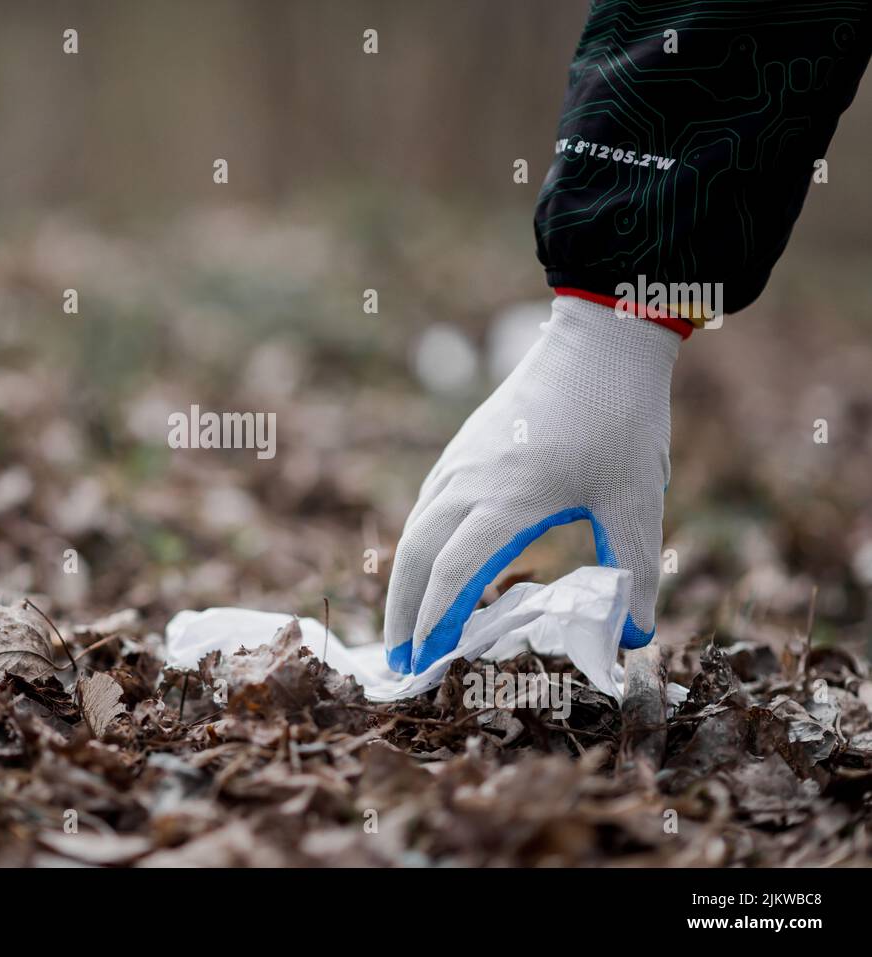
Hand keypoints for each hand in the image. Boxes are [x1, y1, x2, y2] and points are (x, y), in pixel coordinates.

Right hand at [384, 295, 678, 673]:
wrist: (600, 341)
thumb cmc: (620, 419)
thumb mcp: (636, 501)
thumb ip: (634, 572)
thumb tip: (633, 639)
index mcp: (507, 501)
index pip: (453, 577)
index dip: (436, 626)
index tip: (429, 667)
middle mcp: (469, 484)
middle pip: (416, 559)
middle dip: (404, 616)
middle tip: (404, 664)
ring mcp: (459, 464)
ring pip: (414, 533)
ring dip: (404, 584)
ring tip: (407, 627)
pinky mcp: (462, 451)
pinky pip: (425, 509)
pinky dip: (417, 550)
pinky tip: (428, 568)